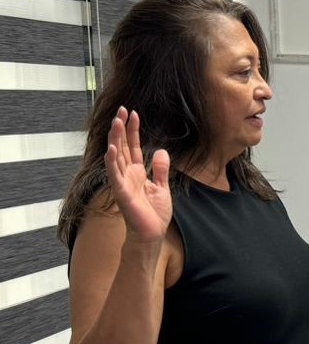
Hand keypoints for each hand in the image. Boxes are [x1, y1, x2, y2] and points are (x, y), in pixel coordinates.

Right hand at [105, 107, 170, 243]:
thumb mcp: (162, 187)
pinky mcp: (121, 192)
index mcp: (137, 173)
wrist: (151, 233)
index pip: (133, 147)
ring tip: (116, 122)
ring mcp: (122, 182)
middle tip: (122, 110)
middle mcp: (127, 175)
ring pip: (116, 156)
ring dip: (115, 139)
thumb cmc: (154, 214)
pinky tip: (112, 148)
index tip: (133, 114)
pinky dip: (112, 162)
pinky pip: (114, 175)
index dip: (133, 130)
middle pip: (123, 147)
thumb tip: (160, 151)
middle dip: (122, 128)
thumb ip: (160, 170)